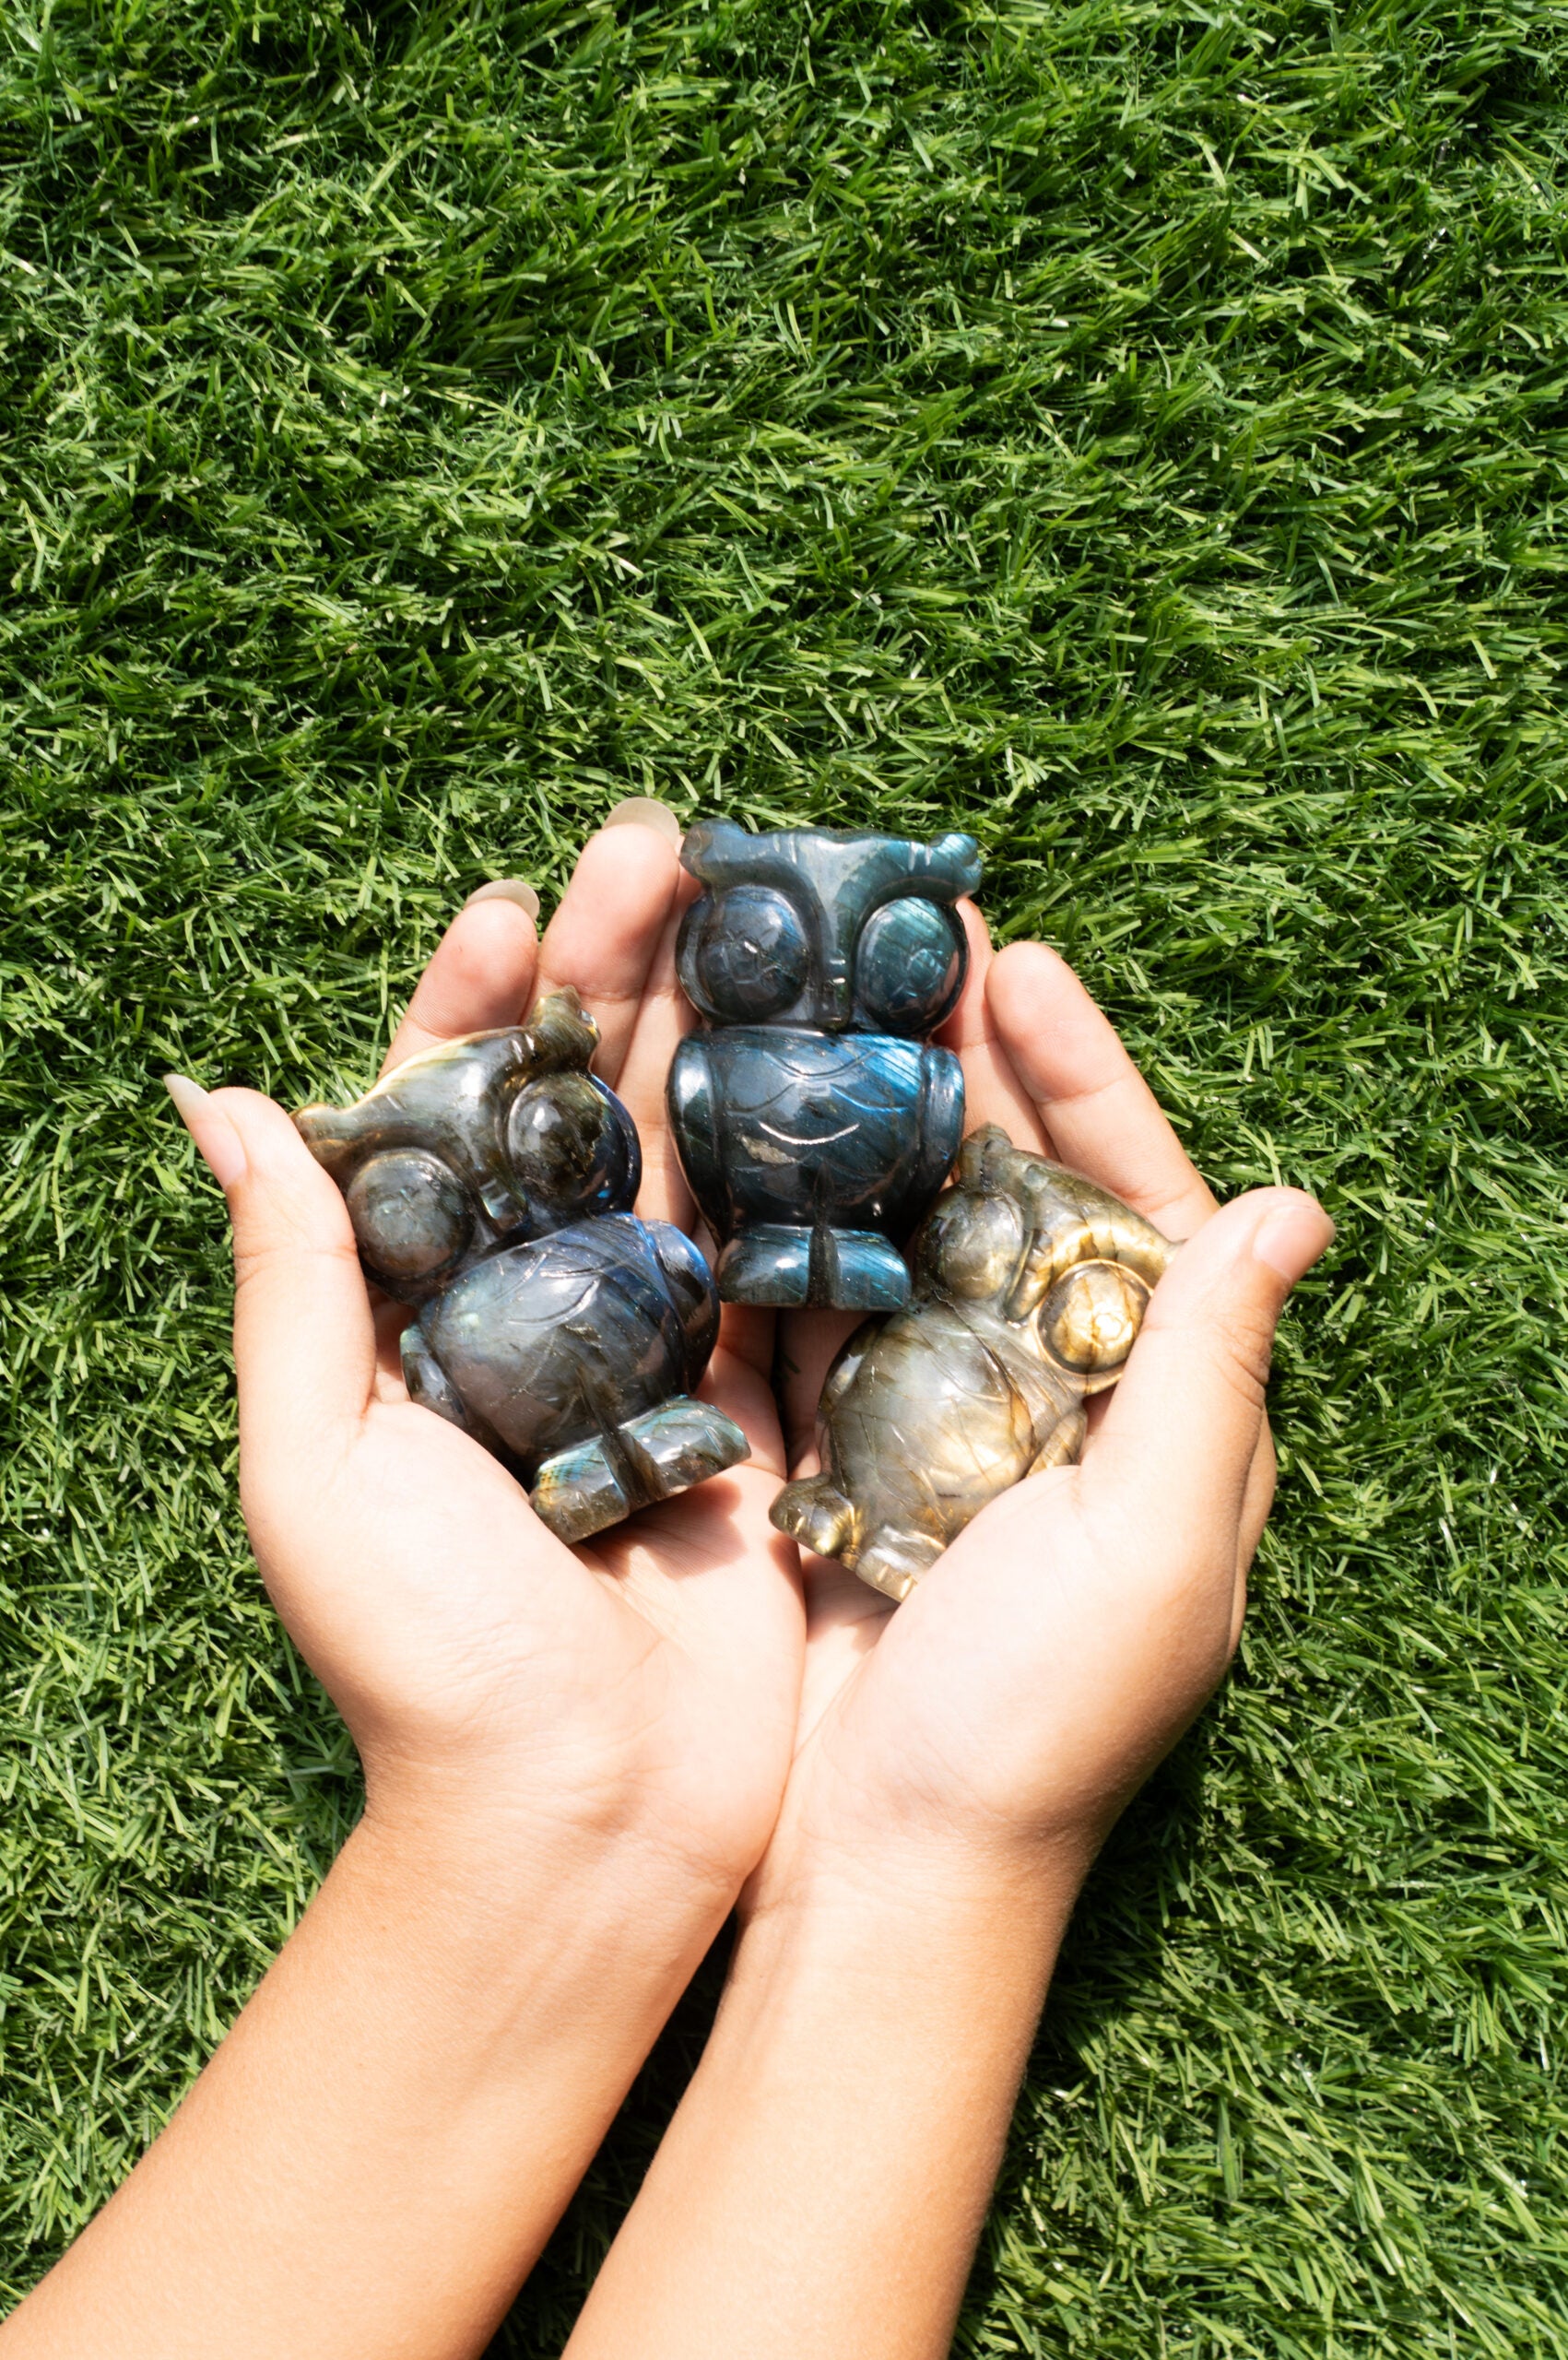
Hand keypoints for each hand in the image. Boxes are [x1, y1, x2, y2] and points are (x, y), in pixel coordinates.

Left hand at [166, 812, 802, 1903]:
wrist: (581, 1827)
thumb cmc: (426, 1664)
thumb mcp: (316, 1466)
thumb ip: (290, 1282)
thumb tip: (219, 1099)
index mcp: (426, 1309)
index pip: (445, 1114)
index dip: (476, 1003)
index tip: (510, 906)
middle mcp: (546, 1308)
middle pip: (586, 1102)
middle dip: (624, 969)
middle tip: (671, 845)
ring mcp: (662, 1349)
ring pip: (698, 1154)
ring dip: (734, 1032)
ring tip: (782, 913)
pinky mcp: (761, 1403)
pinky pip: (794, 1259)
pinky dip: (823, 1160)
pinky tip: (860, 1062)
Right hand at [761, 908, 1331, 1905]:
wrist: (883, 1866)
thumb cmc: (1040, 1724)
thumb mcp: (1154, 1542)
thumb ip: (1209, 1368)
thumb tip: (1293, 1205)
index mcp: (1149, 1405)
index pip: (1132, 1199)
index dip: (1085, 1075)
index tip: (1027, 964)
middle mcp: (1038, 1394)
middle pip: (1002, 1188)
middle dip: (958, 1061)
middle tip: (900, 935)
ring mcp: (921, 1416)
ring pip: (895, 1227)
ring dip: (858, 1114)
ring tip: (805, 994)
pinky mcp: (820, 1447)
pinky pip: (806, 1303)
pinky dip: (778, 1216)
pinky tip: (737, 1122)